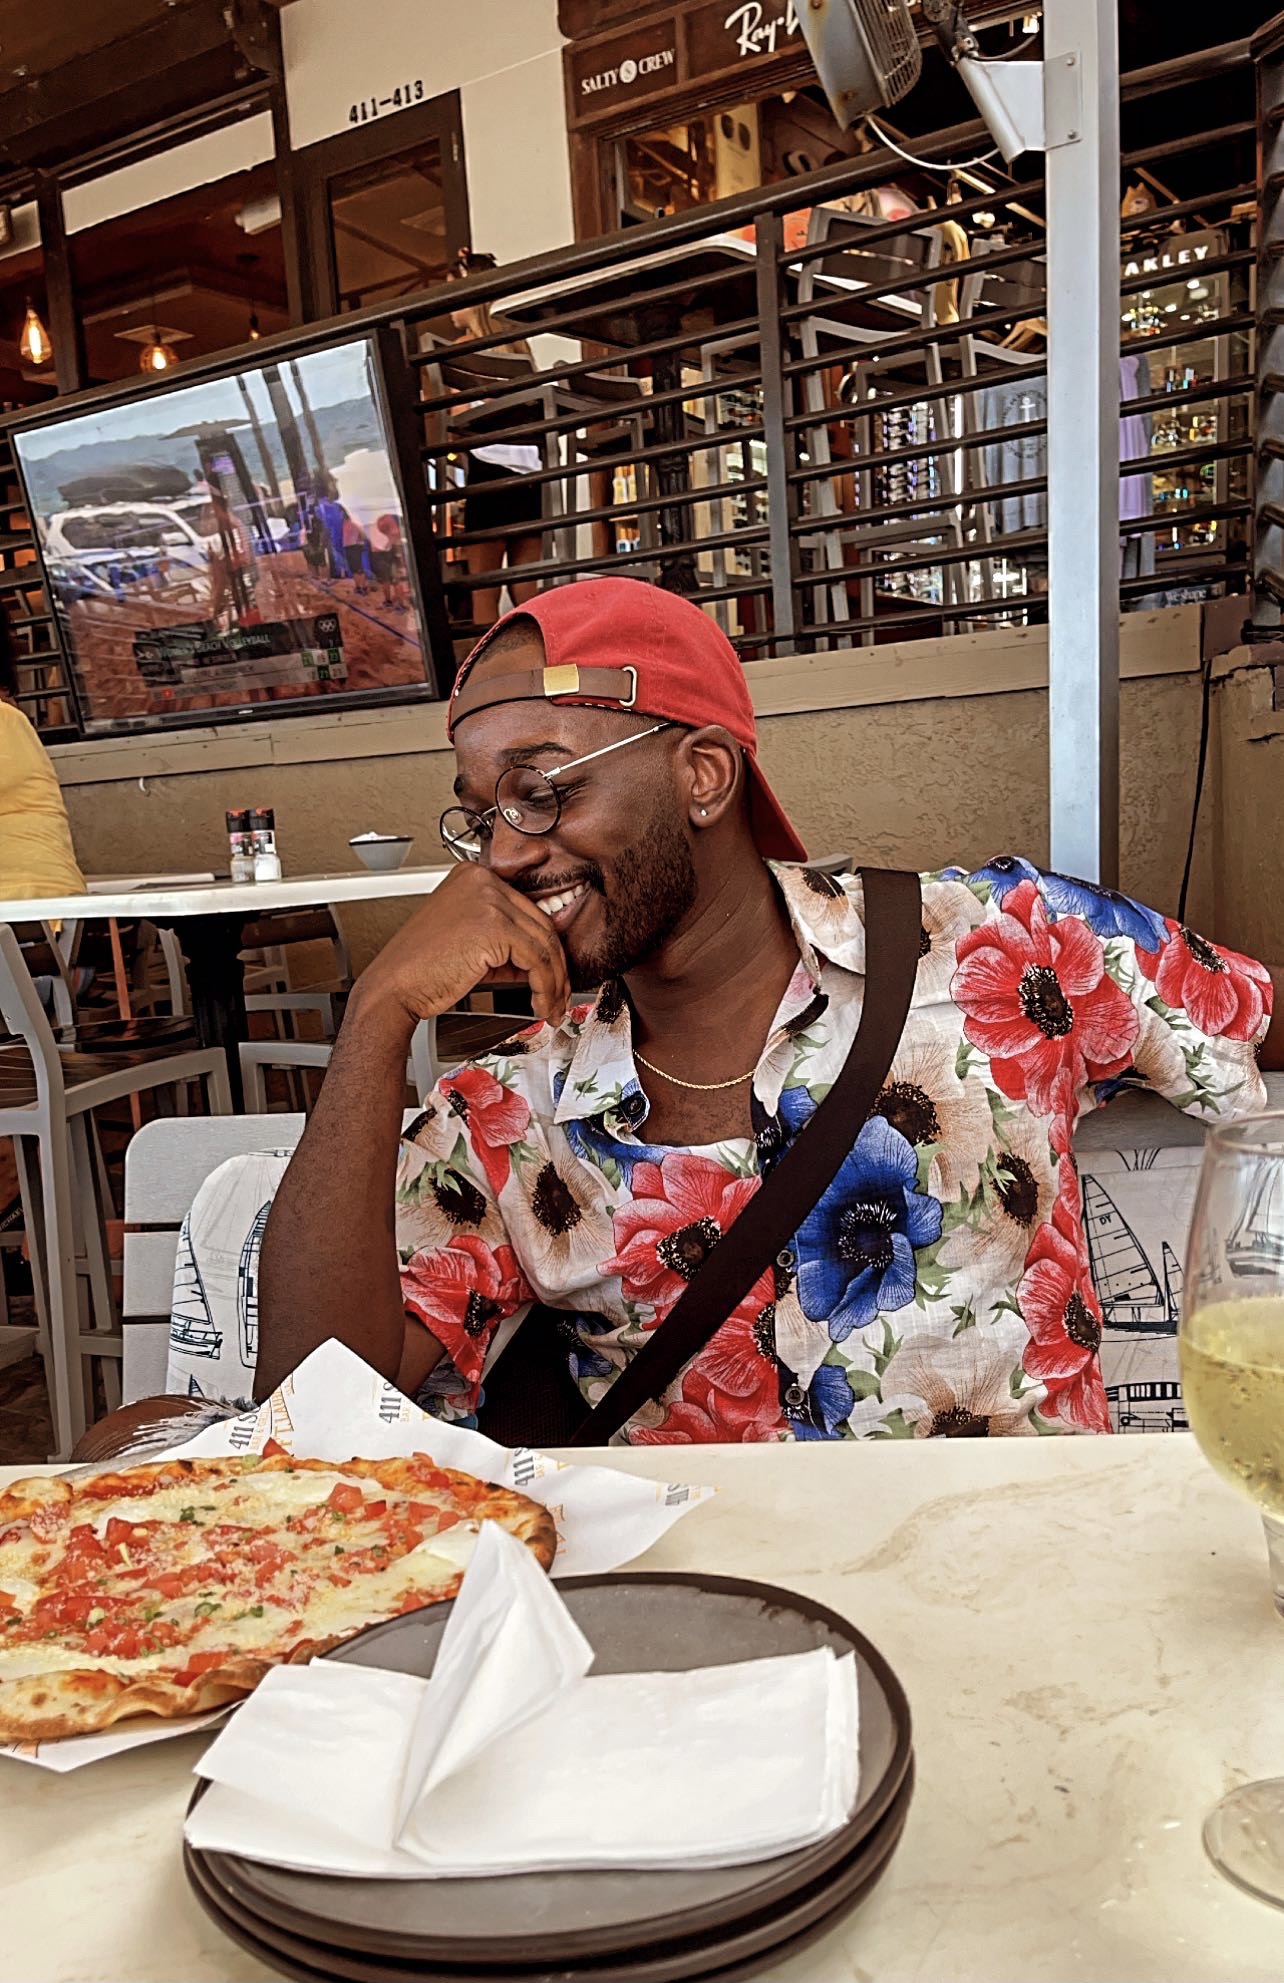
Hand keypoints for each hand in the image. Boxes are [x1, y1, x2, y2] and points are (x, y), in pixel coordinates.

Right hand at [354, 864, 571, 1028]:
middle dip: (555, 967)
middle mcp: (481, 880)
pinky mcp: (495, 925)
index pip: (527, 909)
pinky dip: (544, 986)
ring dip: (553, 981)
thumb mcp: (471, 943)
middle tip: (558, 994)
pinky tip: (539, 1002)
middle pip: (540, 924)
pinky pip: (537, 959)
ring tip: (550, 1005)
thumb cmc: (422, 969)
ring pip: (544, 943)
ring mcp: (488, 899)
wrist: (394, 988)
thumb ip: (505, 941)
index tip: (554, 972)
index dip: (545, 946)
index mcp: (473, 877)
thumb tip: (541, 958)